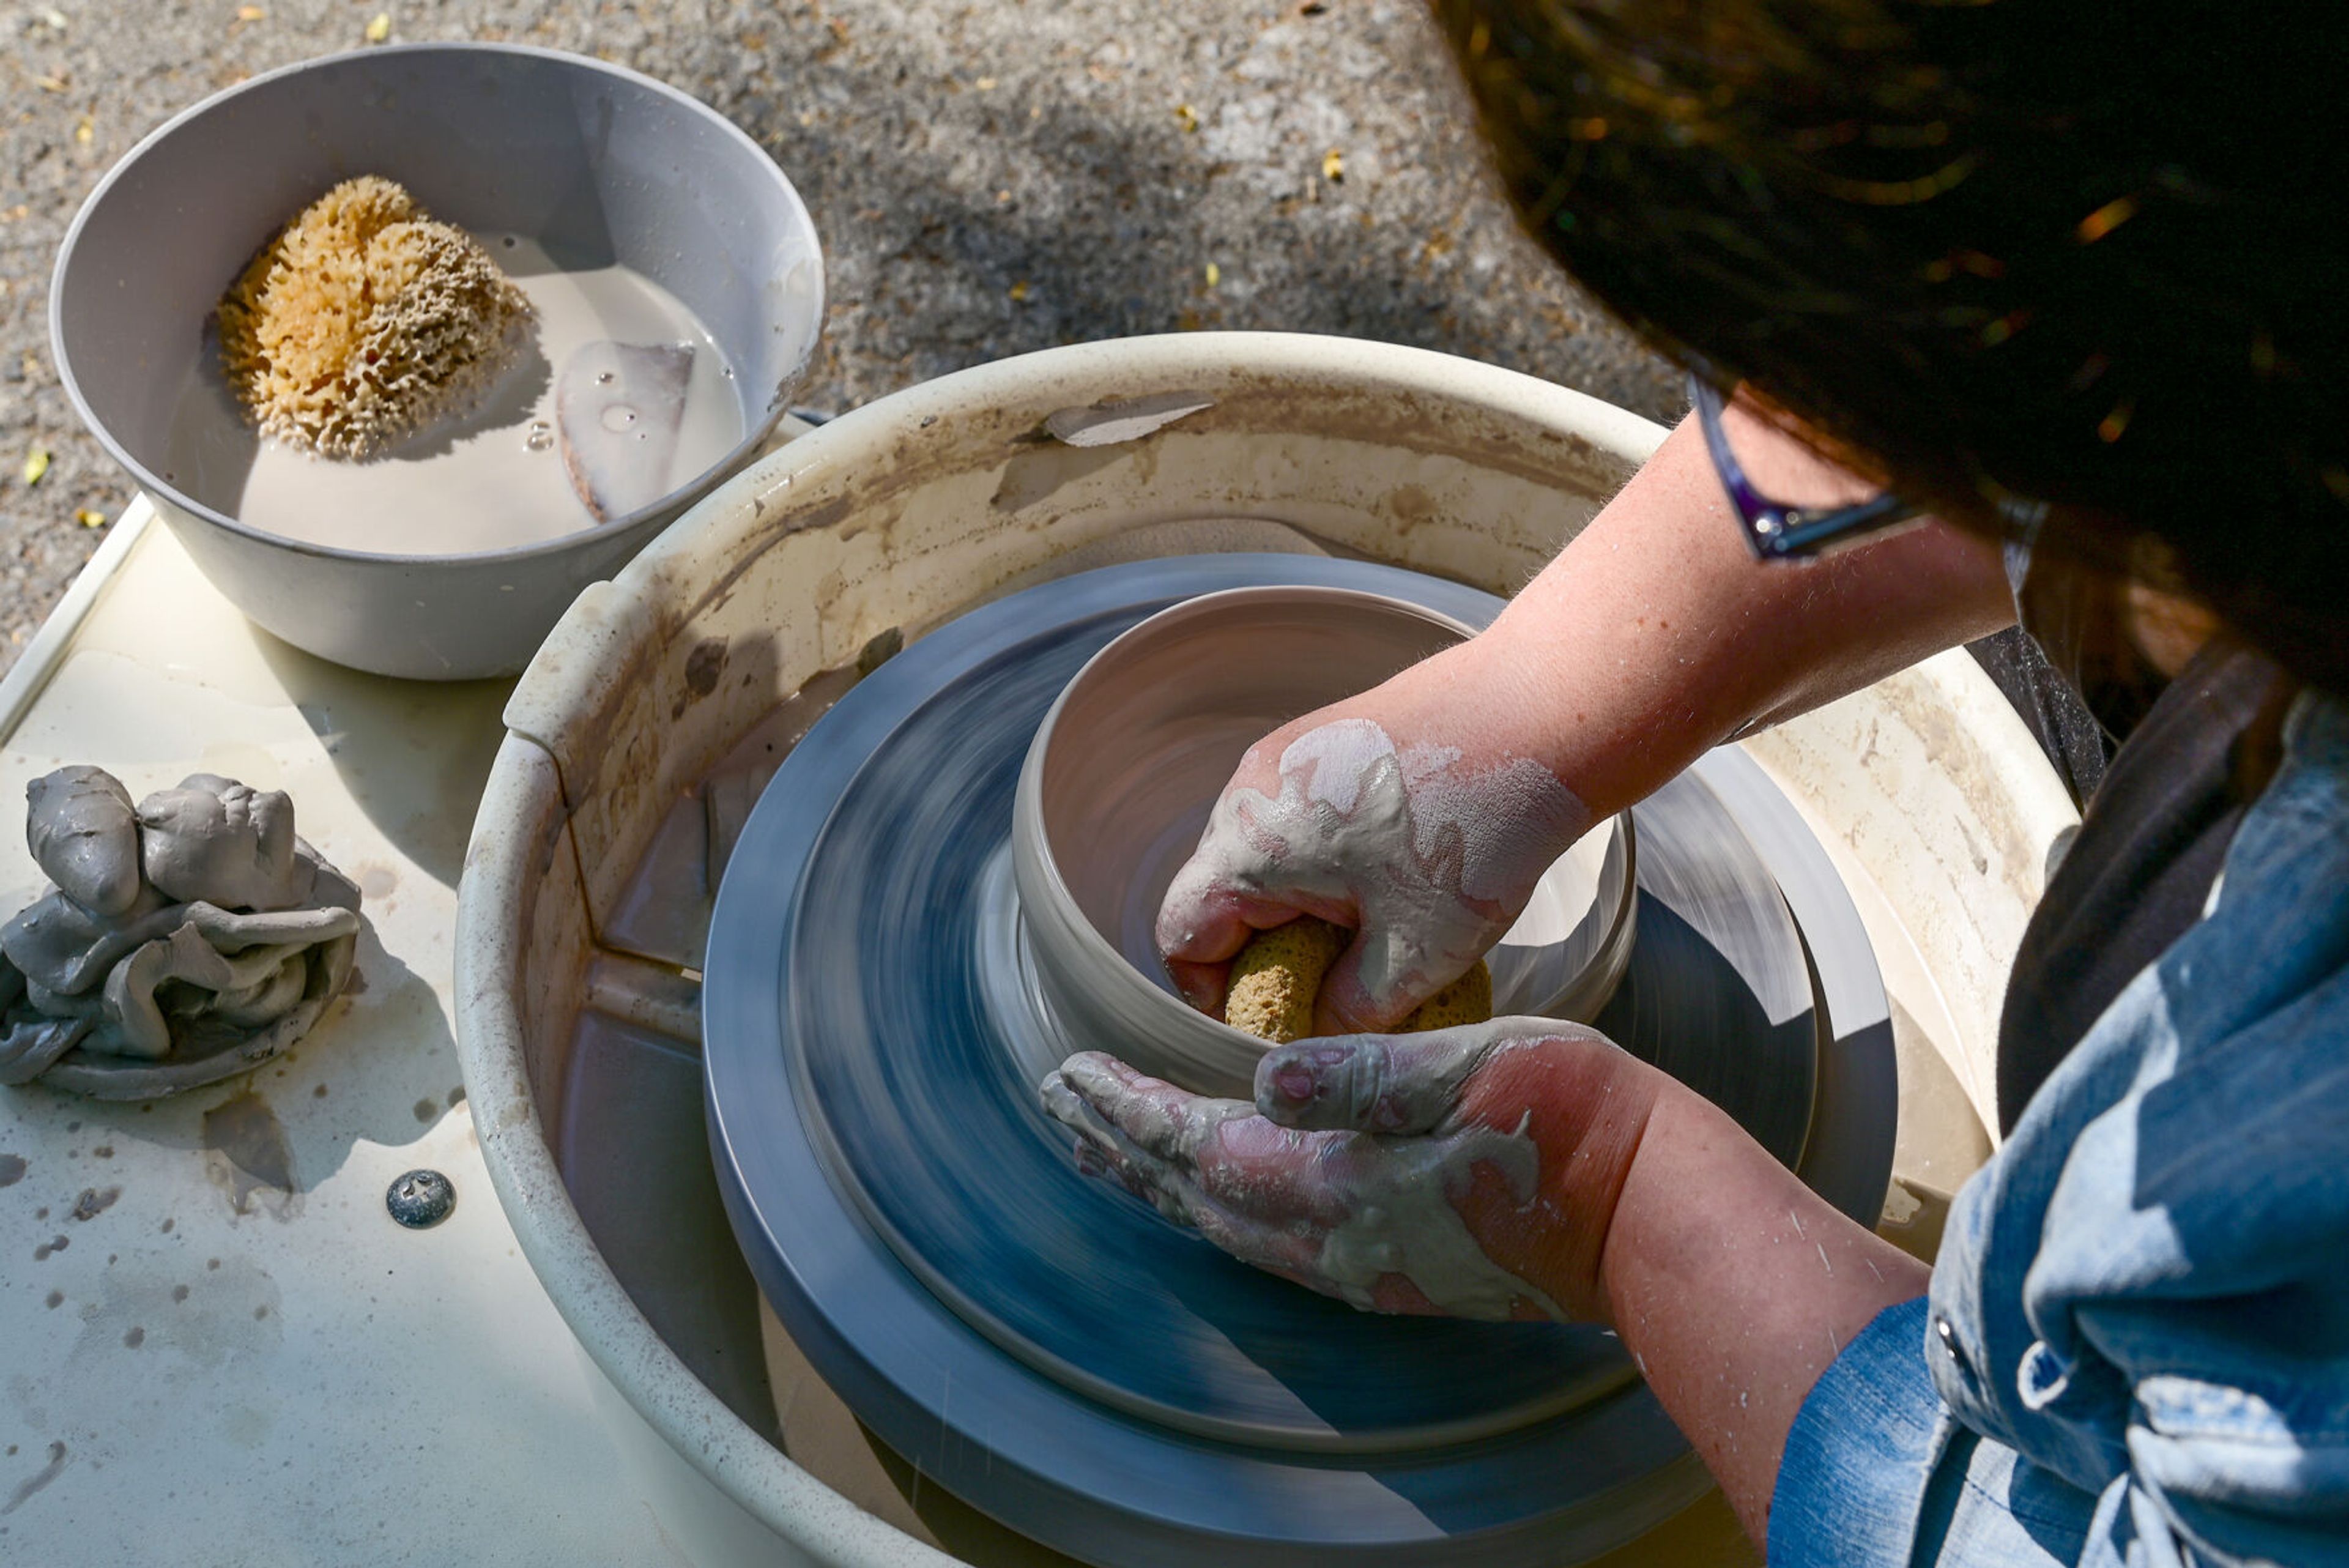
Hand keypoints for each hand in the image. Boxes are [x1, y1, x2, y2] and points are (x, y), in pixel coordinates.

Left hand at [1039, 1018, 1658, 1323]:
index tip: (1068, 1073)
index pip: (1198, 1144)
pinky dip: (1216, 1206)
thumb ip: (1363, 1077)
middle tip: (1059, 1108)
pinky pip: (1268, 1240)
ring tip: (1111, 1149)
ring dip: (1160, 1182)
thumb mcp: (1471, 1069)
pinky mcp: (1394, 1269)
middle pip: (1193, 1194)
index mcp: (1339, 1182)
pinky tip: (1216, 1192)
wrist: (1646, 1213)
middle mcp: (1334, 1238)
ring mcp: (1363, 1263)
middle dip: (1120, 1148)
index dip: (1128, 1109)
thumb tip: (1264, 1081)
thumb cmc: (1568, 1120)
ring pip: (1226, 1223)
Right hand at [1155, 648, 1590, 1032]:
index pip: (1181, 936)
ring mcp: (1286, 754)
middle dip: (1264, 953)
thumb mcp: (1418, 954)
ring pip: (1262, 855)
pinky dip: (1327, 860)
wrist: (1543, 715)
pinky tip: (1396, 874)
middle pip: (1219, 895)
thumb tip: (1318, 1041)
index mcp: (1249, 846)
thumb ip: (1351, 1014)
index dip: (1213, 995)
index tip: (1273, 1022)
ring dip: (1300, 906)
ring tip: (1376, 930)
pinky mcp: (1327, 737)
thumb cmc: (1477, 833)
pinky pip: (1299, 817)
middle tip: (1334, 988)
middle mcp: (1249, 790)